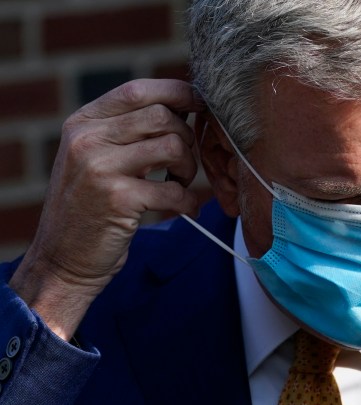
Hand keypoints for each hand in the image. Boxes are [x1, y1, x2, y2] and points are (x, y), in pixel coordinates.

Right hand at [9, 79, 203, 340]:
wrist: (62, 259)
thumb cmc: (91, 206)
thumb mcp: (96, 157)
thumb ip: (128, 130)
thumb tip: (183, 103)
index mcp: (83, 122)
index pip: (138, 90)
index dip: (177, 93)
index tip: (199, 106)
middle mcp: (87, 138)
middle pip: (162, 115)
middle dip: (187, 138)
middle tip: (184, 163)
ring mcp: (99, 167)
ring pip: (173, 146)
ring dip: (189, 167)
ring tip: (181, 183)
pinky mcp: (118, 199)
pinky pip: (174, 189)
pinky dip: (188, 201)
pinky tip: (186, 208)